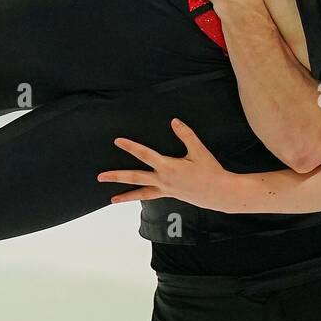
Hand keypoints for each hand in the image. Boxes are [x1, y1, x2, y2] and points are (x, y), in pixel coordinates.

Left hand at [97, 119, 246, 210]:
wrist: (219, 193)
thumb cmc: (210, 171)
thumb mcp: (199, 150)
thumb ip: (186, 135)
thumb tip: (174, 121)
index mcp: (168, 167)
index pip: (145, 155)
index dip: (130, 147)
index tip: (118, 141)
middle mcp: (163, 180)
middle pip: (135, 177)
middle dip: (117, 176)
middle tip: (100, 176)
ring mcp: (166, 190)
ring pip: (141, 192)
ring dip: (125, 195)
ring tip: (111, 199)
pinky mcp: (170, 195)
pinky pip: (152, 196)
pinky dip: (141, 197)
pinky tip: (134, 197)